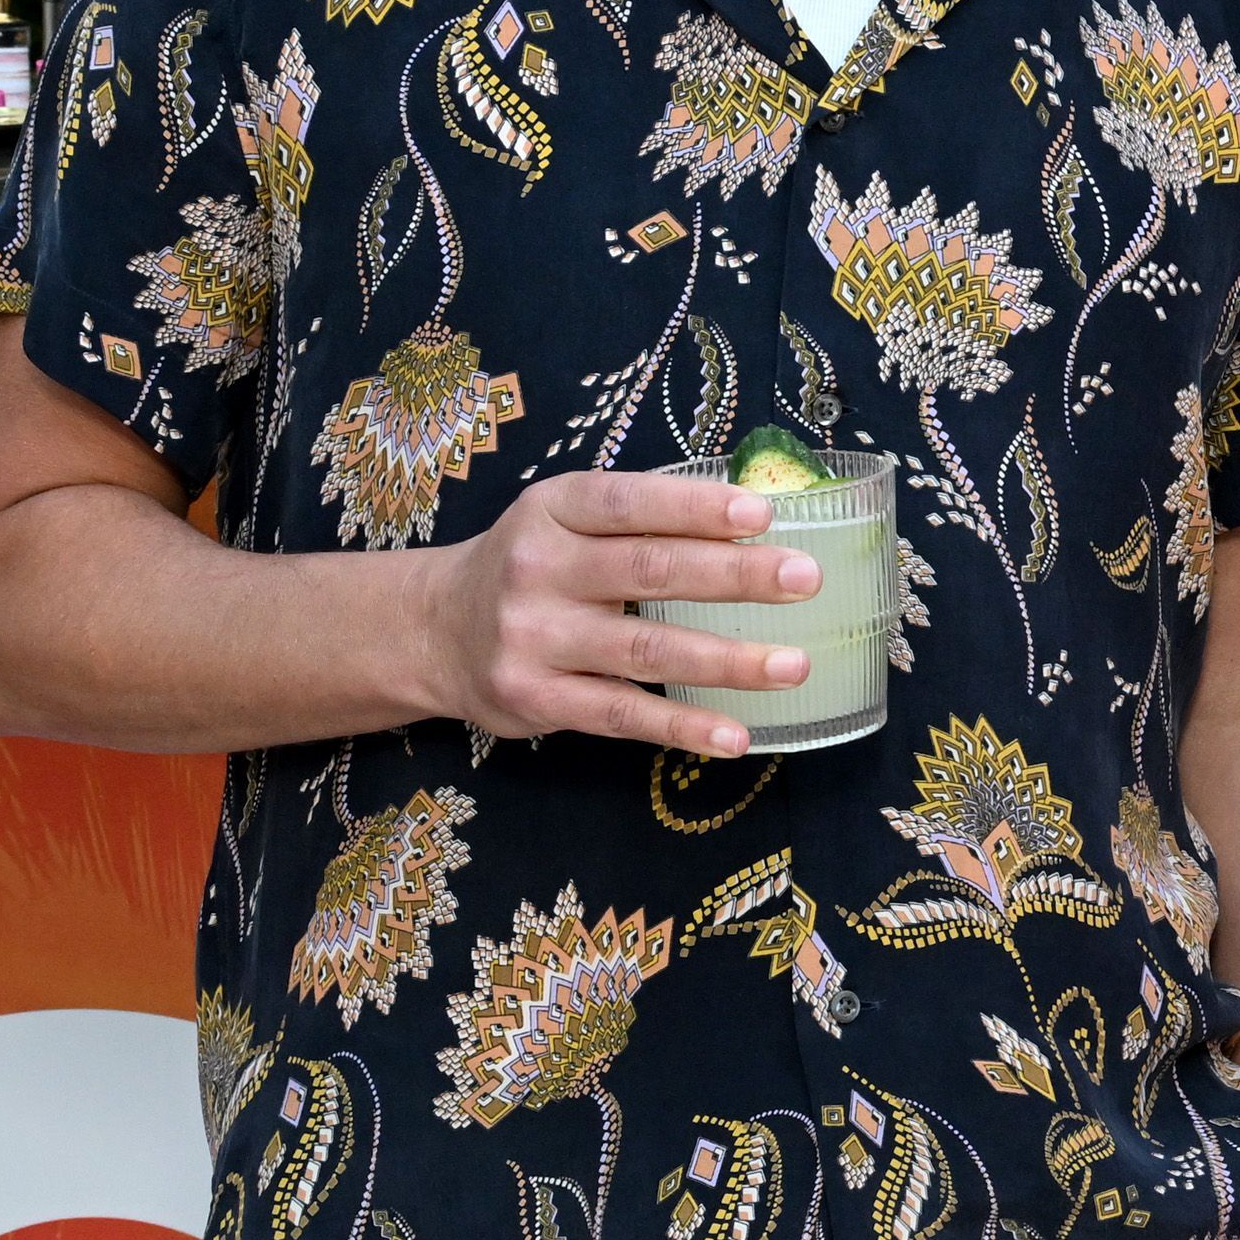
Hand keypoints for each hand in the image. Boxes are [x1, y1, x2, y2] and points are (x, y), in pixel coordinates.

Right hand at [411, 469, 819, 754]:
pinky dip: (683, 728)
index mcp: (552, 511)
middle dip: (736, 576)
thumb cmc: (531, 566)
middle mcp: (538, 570)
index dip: (696, 507)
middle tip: (807, 579)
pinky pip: (622, 716)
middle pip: (649, 572)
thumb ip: (640, 518)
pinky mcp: (537, 700)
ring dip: (727, 661)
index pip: (629, 504)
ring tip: (794, 665)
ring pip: (645, 651)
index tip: (763, 512)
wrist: (433, 631)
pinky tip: (736, 735)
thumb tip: (754, 514)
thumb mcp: (563, 519)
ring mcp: (535, 639)